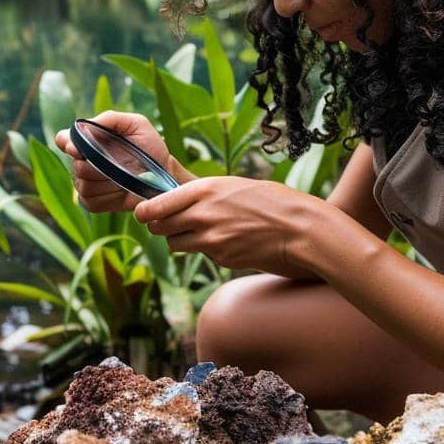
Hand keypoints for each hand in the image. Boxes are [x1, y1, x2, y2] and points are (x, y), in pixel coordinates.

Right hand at [54, 110, 183, 212]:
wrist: (162, 174)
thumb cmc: (148, 146)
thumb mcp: (136, 124)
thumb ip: (110, 119)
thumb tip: (84, 125)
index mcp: (87, 139)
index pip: (63, 140)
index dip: (68, 145)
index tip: (78, 149)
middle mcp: (80, 161)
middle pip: (77, 166)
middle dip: (100, 166)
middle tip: (123, 163)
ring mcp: (84, 183)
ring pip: (84, 185)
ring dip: (108, 182)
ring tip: (126, 176)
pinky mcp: (91, 202)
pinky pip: (91, 201)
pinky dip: (109, 197)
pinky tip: (122, 190)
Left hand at [131, 176, 334, 276]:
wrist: (300, 229)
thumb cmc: (272, 200)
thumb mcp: (233, 184)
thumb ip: (203, 192)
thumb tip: (179, 195)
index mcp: (204, 190)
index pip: (155, 206)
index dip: (145, 211)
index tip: (143, 212)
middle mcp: (201, 215)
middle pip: (159, 227)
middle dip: (160, 226)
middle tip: (168, 223)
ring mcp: (210, 240)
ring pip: (175, 244)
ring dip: (179, 240)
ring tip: (199, 231)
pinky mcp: (220, 259)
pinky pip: (201, 254)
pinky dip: (206, 250)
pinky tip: (228, 241)